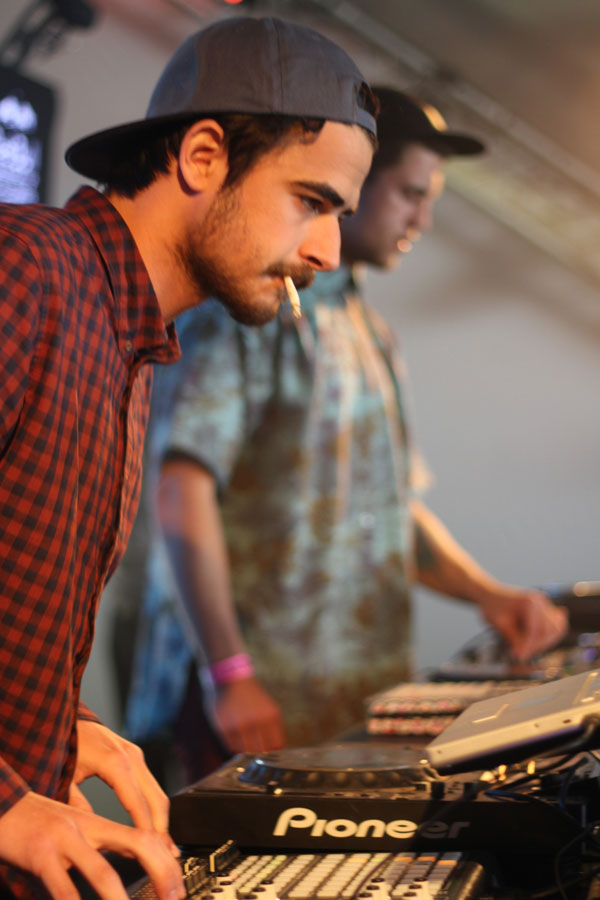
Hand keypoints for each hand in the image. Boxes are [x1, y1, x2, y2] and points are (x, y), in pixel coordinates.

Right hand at [0, 792, 184, 899]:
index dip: (166, 859)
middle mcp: (86, 827)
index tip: (178, 886)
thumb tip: (130, 862)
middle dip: (162, 873)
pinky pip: (64, 890)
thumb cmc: (34, 822)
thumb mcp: (71, 827)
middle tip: (174, 898)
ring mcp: (64, 840)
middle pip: (138, 843)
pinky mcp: (40, 856)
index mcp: (96, 822)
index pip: (144, 835)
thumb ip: (98, 842)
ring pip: (103, 872)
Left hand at [73, 720, 175, 851]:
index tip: (151, 849)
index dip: (146, 829)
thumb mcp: (66, 777)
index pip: (137, 804)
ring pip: (157, 792)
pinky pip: (151, 785)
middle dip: (162, 828)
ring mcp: (136, 755)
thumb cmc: (66, 745)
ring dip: (162, 818)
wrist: (71, 718)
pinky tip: (153, 824)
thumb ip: (78, 804)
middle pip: (156, 799)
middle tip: (166, 853)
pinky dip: (155, 806)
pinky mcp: (136, 756)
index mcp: (115, 763)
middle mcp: (132, 757)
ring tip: (164, 845)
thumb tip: (92, 831)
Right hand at [208, 677, 285, 752]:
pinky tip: (235, 737)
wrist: (230, 678)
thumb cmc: (251, 695)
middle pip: (262, 751)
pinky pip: (232, 747)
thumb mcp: (269, 707)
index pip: (276, 745)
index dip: (273, 751)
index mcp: (271, 716)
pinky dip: (234, 746)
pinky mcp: (225, 728)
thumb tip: (275, 749)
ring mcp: (240, 726)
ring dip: (246, 750)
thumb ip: (272, 727)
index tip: (269, 753)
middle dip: (260, 753)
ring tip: (244, 742)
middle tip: (256, 751)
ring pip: (246, 751)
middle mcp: (257, 722)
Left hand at [478, 588, 567, 660]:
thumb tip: (523, 655)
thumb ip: (514, 639)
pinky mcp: (547, 609)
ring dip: (545, 642)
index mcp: (530, 602)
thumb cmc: (493, 608)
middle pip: (548, 630)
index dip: (528, 646)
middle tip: (520, 654)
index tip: (519, 656)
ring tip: (527, 647)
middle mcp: (541, 601)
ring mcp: (546, 604)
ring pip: (556, 629)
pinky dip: (551, 636)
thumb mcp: (500, 625)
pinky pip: (557, 625)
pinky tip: (538, 642)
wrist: (490, 595)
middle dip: (537, 645)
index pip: (535, 629)